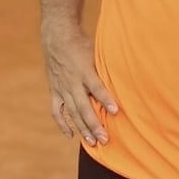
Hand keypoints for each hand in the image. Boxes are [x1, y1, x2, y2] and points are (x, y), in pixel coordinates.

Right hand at [41, 22, 117, 145]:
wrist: (56, 36)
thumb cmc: (80, 44)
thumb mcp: (95, 52)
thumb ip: (105, 68)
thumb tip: (124, 80)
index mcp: (83, 70)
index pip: (96, 87)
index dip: (105, 99)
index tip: (116, 111)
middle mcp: (72, 81)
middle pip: (83, 106)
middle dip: (94, 124)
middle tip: (105, 139)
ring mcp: (62, 87)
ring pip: (71, 111)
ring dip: (81, 127)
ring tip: (92, 142)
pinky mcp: (54, 90)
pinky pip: (56, 110)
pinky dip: (62, 123)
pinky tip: (70, 135)